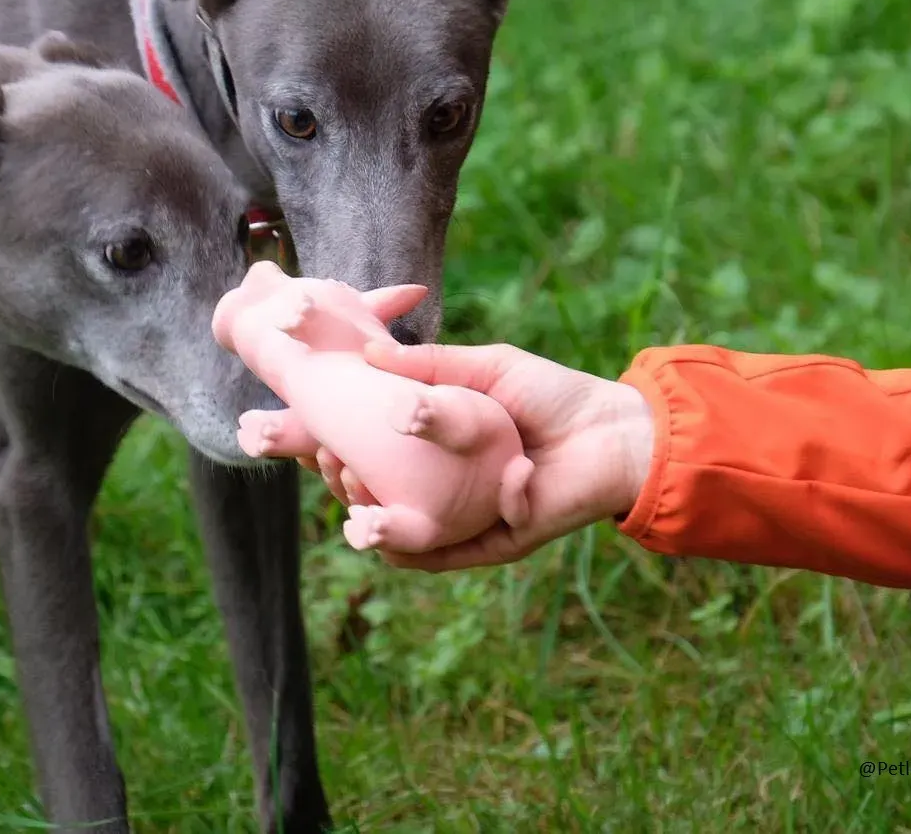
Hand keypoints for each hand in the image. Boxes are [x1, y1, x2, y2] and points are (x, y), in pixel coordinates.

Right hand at [305, 341, 654, 571]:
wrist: (615, 434)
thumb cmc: (552, 396)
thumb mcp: (485, 368)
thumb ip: (429, 365)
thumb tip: (367, 353)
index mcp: (432, 446)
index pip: (364, 449)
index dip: (325, 441)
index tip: (296, 426)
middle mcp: (439, 485)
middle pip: (368, 494)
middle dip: (337, 478)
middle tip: (326, 453)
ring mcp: (459, 518)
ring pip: (394, 531)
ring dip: (364, 514)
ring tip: (353, 485)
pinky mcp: (486, 545)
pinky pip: (434, 557)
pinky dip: (406, 545)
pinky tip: (380, 525)